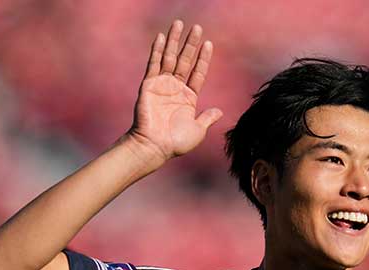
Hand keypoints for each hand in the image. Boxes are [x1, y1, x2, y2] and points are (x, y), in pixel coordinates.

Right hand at [125, 20, 222, 170]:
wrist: (155, 146)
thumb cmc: (175, 143)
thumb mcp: (198, 130)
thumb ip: (207, 118)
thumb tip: (219, 111)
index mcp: (188, 98)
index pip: (198, 73)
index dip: (203, 59)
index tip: (209, 43)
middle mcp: (175, 88)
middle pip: (185, 61)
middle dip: (190, 44)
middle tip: (197, 27)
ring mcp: (162, 85)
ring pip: (169, 58)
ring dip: (174, 41)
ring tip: (179, 23)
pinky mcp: (149, 85)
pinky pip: (153, 64)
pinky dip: (156, 50)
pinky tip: (161, 37)